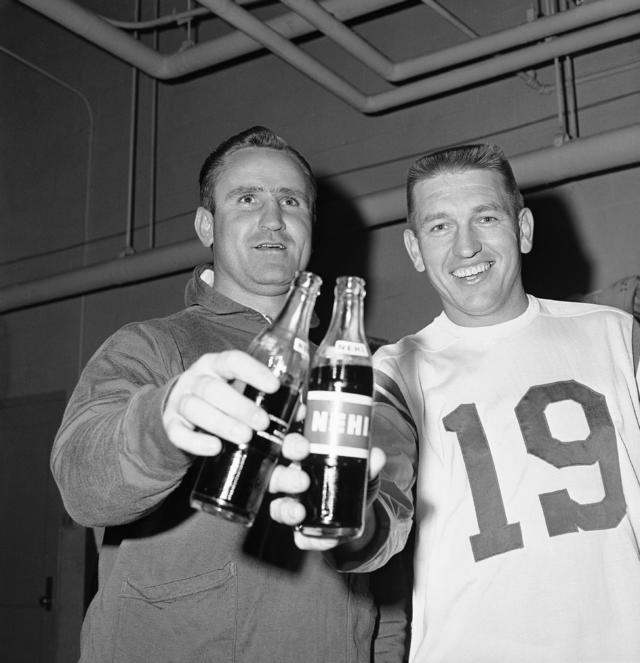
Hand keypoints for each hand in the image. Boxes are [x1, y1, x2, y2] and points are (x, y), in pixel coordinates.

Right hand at [162, 350, 278, 455]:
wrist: (182, 416)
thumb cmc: (223, 403)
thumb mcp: (243, 398)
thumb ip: (271, 409)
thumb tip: (301, 424)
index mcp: (218, 366)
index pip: (232, 360)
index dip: (252, 371)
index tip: (274, 386)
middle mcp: (197, 379)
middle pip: (213, 387)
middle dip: (238, 405)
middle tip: (262, 422)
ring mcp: (180, 401)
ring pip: (194, 407)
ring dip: (221, 422)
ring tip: (244, 436)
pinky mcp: (170, 425)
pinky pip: (178, 432)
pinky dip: (195, 441)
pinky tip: (214, 448)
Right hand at [269, 443, 386, 550]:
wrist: (359, 511)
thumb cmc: (352, 480)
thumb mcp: (362, 469)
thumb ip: (369, 463)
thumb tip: (377, 456)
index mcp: (304, 460)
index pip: (290, 446)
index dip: (292, 445)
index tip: (303, 447)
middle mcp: (293, 481)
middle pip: (277, 476)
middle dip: (287, 478)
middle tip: (303, 480)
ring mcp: (294, 506)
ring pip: (278, 507)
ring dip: (286, 509)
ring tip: (300, 512)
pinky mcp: (302, 531)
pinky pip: (299, 537)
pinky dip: (309, 540)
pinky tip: (323, 539)